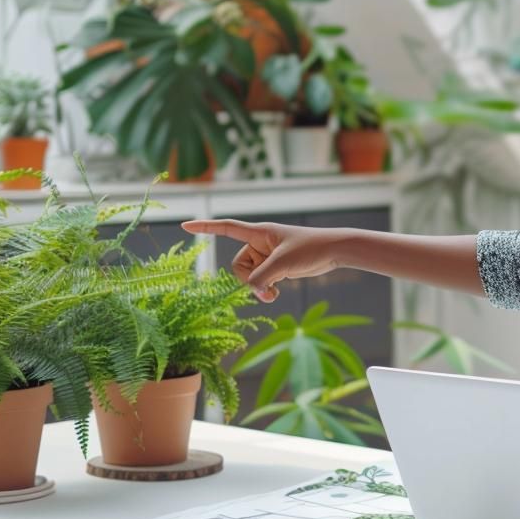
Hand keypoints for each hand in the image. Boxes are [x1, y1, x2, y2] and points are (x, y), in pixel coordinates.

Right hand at [181, 219, 344, 302]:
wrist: (334, 251)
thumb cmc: (310, 248)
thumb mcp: (282, 264)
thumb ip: (262, 278)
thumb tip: (253, 291)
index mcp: (259, 233)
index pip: (227, 228)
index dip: (206, 227)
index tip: (185, 226)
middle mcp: (260, 243)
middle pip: (239, 265)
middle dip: (248, 279)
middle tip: (266, 285)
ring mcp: (268, 257)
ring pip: (249, 276)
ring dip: (259, 287)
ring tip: (275, 292)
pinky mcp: (276, 267)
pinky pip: (260, 281)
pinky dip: (265, 289)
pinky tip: (276, 292)